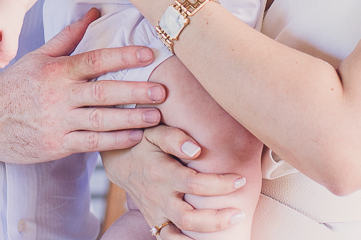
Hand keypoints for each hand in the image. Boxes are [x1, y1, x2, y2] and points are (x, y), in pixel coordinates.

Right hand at [0, 9, 166, 164]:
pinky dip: (114, 141)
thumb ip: (67, 37)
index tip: (149, 55)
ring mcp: (57, 123)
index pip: (96, 60)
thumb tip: (92, 13)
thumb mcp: (37, 57)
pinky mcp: (56, 146)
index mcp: (56, 71)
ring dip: (131, 118)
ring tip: (155, 117)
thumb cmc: (12, 86)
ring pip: (101, 121)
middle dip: (136, 91)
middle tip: (163, 91)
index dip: (124, 56)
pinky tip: (134, 137)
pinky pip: (90, 144)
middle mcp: (59, 96)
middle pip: (104, 92)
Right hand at [102, 125, 247, 235]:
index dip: (220, 184)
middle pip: (188, 217)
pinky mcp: (153, 221)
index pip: (195, 183)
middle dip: (216, 219)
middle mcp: (158, 196)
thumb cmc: (144, 143)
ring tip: (226, 229)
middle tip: (239, 213)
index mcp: (162, 173)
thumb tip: (196, 150)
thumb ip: (175, 137)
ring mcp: (155, 212)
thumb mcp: (155, 132)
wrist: (119, 160)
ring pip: (177, 235)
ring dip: (203, 236)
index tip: (240, 180)